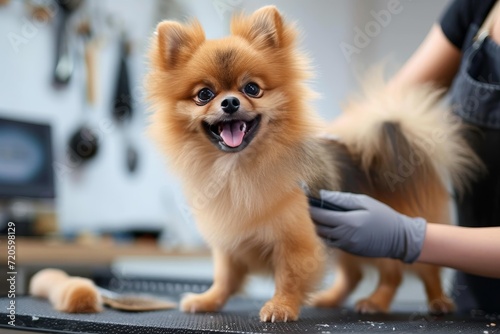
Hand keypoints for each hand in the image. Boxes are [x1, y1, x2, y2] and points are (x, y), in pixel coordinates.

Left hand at [309, 190, 426, 262]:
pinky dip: (328, 232)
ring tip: (322, 213)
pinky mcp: (348, 250)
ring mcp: (346, 246)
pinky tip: (332, 223)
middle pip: (318, 226)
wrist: (399, 239)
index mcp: (348, 222)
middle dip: (313, 215)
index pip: (320, 215)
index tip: (308, 198)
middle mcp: (344, 236)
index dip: (311, 206)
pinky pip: (331, 241)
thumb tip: (323, 195)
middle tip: (312, 204)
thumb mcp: (364, 203)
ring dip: (319, 225)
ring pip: (323, 235)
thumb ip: (342, 200)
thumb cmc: (383, 216)